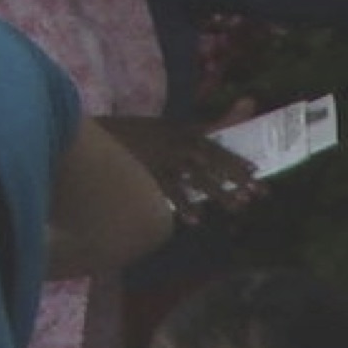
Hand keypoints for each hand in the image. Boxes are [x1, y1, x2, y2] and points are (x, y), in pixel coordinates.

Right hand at [103, 114, 261, 220]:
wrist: (90, 136)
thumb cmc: (125, 136)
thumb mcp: (155, 130)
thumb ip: (181, 133)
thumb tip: (208, 131)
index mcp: (177, 128)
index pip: (213, 141)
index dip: (233, 157)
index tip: (255, 171)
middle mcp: (173, 140)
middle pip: (212, 158)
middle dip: (235, 175)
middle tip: (257, 193)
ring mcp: (159, 157)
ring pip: (196, 176)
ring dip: (217, 192)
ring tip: (236, 207)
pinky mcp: (144, 173)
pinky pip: (167, 191)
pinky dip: (182, 205)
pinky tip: (195, 219)